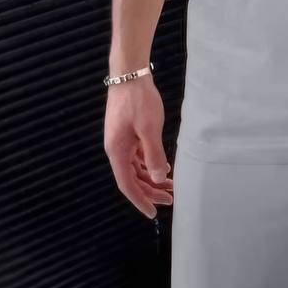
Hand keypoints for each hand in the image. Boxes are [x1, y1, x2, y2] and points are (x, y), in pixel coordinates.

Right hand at [103, 77, 173, 217]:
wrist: (129, 74)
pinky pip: (137, 156)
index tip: (153, 213)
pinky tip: (164, 166)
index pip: (127, 184)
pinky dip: (149, 164)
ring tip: (171, 185)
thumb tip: (158, 178)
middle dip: (150, 190)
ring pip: (136, 167)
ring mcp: (121, 141)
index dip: (140, 200)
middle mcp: (116, 149)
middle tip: (171, 199)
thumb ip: (153, 155)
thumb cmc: (138, 100)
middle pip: (132, 178)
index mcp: (117, 151)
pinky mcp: (126, 133)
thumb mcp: (149, 129)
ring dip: (152, 177)